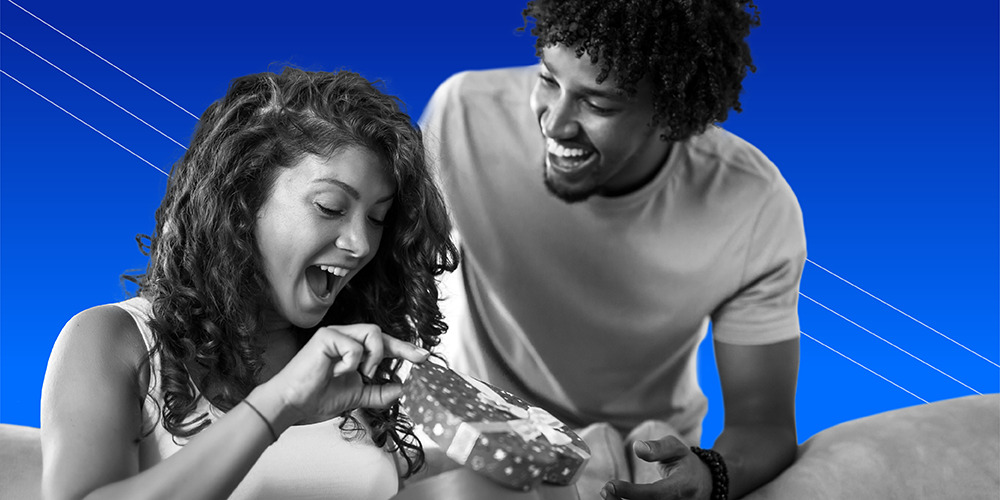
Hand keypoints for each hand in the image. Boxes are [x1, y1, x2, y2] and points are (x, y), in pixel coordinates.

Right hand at [260, 324, 429, 425]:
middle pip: (380, 333)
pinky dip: (350, 363)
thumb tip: (401, 387)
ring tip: (361, 374)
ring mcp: (335, 335)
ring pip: (372, 333)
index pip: (382, 344)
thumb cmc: (317, 397)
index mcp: (352, 349)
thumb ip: (378, 392)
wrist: (293, 404)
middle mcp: (345, 337)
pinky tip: (335, 372)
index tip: (424, 357)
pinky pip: (354, 346)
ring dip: (374, 356)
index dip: (404, 349)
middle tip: (418, 358)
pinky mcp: (326, 336)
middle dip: (401, 347)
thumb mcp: (356, 396)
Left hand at [602, 436, 712, 499]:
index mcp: (682, 486)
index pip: (655, 494)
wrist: (705, 484)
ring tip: (608, 495)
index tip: (611, 484)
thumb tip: (637, 447)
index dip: (631, 492)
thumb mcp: (676, 448)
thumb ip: (658, 447)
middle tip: (605, 489)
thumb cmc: (685, 463)